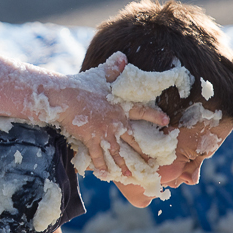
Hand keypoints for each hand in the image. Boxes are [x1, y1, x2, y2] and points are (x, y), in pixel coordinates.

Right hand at [56, 52, 167, 176]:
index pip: (143, 111)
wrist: (65, 97)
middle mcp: (116, 122)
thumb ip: (114, 67)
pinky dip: (101, 166)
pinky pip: (98, 156)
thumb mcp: (101, 74)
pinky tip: (105, 174)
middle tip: (155, 164)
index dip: (155, 116)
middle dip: (145, 153)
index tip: (167, 120)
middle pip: (134, 140)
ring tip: (133, 176)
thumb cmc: (82, 84)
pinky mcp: (91, 139)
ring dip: (126, 165)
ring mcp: (104, 133)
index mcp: (121, 107)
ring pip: (118, 152)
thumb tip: (122, 56)